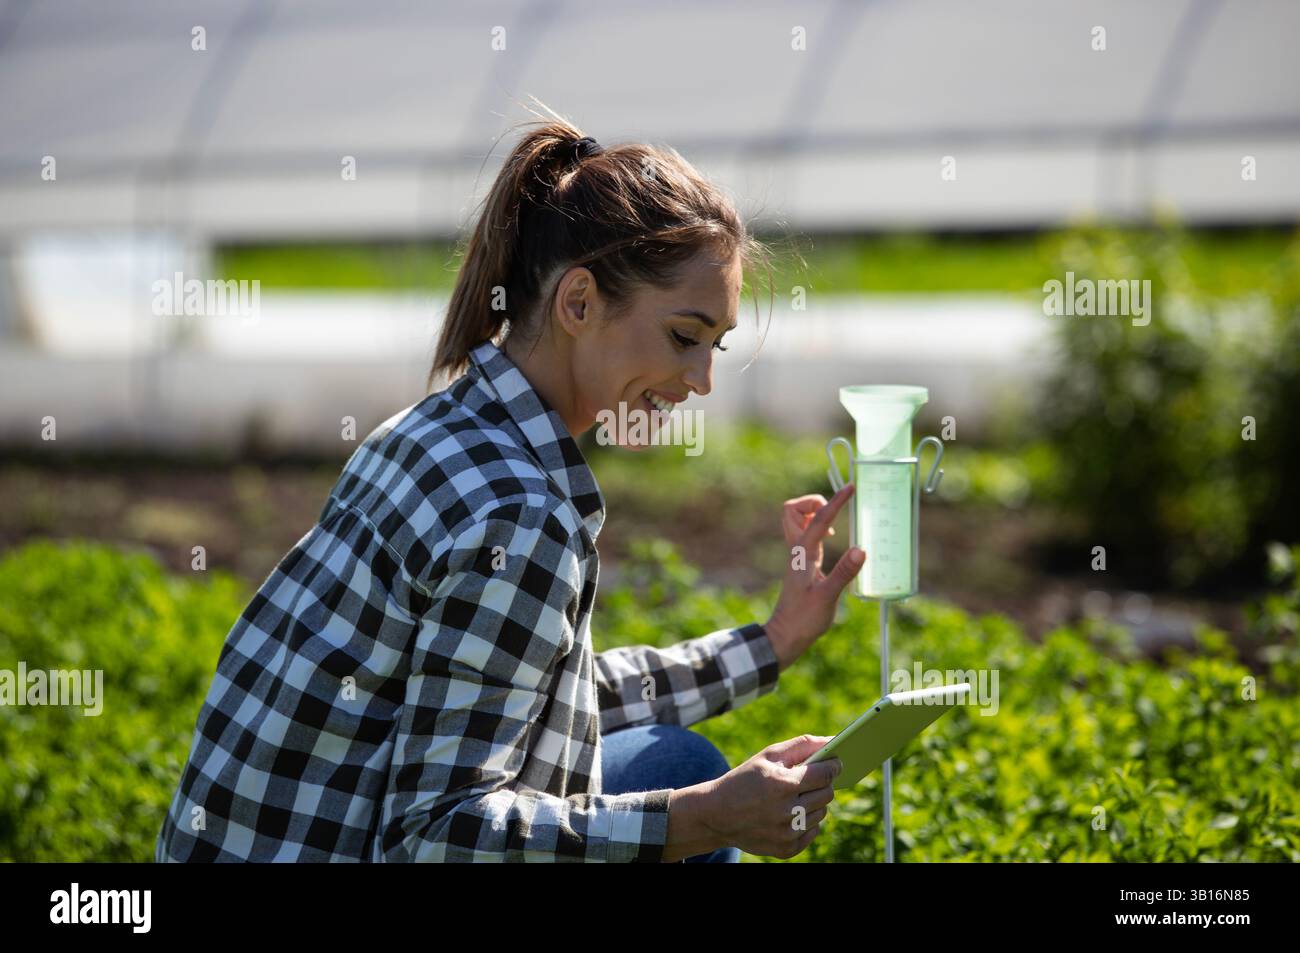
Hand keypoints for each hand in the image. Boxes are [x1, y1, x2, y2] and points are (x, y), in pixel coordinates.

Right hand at [698, 735, 840, 858]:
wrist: (716, 815)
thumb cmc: (744, 779)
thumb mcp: (768, 755)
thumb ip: (801, 745)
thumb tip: (832, 741)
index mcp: (781, 784)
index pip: (824, 774)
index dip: (834, 765)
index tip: (837, 761)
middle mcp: (786, 812)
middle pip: (827, 794)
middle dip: (824, 783)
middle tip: (814, 777)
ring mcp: (787, 833)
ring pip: (821, 813)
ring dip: (814, 802)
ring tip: (796, 796)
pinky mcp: (787, 849)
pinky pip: (812, 831)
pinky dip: (806, 821)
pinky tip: (791, 813)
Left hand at [765, 483, 863, 670]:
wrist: (786, 635)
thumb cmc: (804, 618)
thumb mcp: (828, 597)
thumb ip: (844, 572)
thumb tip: (862, 549)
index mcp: (802, 554)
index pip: (818, 519)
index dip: (835, 502)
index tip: (850, 488)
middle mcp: (796, 550)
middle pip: (792, 510)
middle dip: (812, 501)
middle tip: (834, 510)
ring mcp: (797, 556)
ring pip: (796, 521)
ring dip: (812, 514)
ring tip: (834, 524)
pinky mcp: (802, 564)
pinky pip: (804, 535)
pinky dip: (816, 528)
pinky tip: (831, 539)